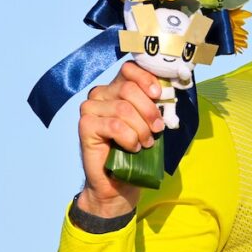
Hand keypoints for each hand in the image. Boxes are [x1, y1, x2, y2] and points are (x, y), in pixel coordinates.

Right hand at [77, 61, 164, 216]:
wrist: (118, 182)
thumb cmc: (135, 149)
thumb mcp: (149, 121)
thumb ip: (153, 103)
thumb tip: (166, 91)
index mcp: (116, 88)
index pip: (129, 69)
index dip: (146, 79)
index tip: (158, 95)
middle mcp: (100, 94)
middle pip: (128, 89)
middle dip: (149, 111)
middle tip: (156, 129)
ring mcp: (89, 109)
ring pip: (123, 109)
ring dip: (140, 129)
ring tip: (144, 143)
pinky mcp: (85, 126)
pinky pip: (114, 126)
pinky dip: (129, 138)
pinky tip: (132, 148)